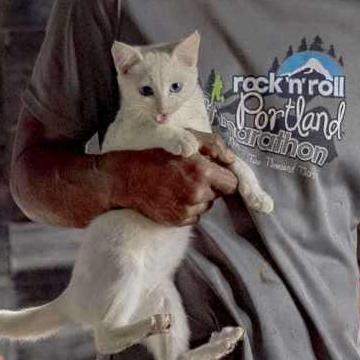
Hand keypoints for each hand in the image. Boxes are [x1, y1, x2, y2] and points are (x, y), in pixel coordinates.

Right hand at [103, 134, 241, 226]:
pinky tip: (173, 196)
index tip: (214, 173)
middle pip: (220, 195)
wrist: (127, 178)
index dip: (224, 177)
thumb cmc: (155, 154)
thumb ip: (213, 145)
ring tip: (179, 185)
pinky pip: (195, 216)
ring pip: (207, 205)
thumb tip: (231, 160)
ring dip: (199, 197)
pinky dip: (188, 208)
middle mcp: (197, 192)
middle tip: (190, 175)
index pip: (232, 183)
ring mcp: (187, 209)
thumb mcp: (185, 139)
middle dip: (210, 186)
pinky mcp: (178, 220)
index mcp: (202, 171)